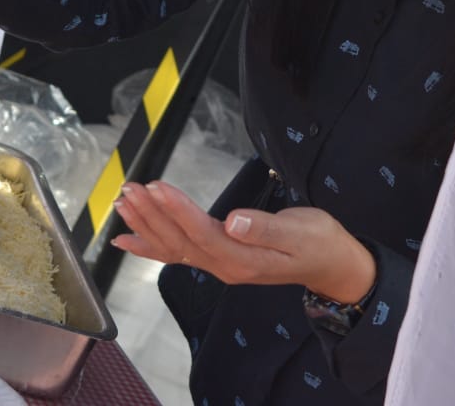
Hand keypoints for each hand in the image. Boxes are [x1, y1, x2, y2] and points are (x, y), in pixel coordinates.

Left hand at [110, 180, 375, 304]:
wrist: (331, 266)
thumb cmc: (319, 243)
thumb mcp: (301, 233)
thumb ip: (266, 229)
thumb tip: (234, 222)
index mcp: (243, 258)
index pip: (202, 233)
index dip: (177, 210)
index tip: (157, 187)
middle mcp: (224, 266)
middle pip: (180, 241)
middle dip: (152, 214)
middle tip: (130, 189)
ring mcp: (220, 265)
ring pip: (174, 247)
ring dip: (146, 225)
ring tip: (123, 203)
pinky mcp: (219, 259)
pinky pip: (177, 255)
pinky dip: (149, 246)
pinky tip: (126, 239)